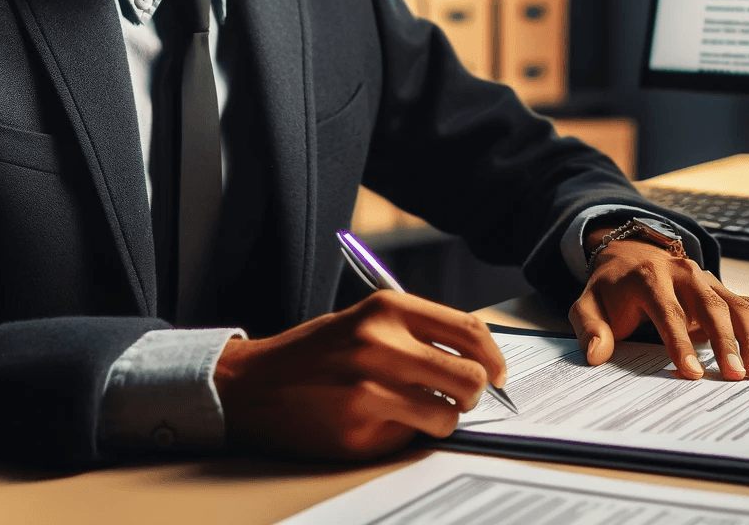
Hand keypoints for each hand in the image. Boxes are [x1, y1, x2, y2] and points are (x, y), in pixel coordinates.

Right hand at [213, 290, 506, 458]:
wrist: (250, 384)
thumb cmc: (315, 353)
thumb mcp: (366, 320)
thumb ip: (419, 332)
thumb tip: (480, 358)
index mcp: (387, 309)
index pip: (470, 331)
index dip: (494, 357)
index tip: (498, 373)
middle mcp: (380, 345)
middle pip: (469, 377)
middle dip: (474, 393)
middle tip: (462, 397)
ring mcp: (368, 390)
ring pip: (447, 415)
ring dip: (442, 418)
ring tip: (418, 411)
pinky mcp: (357, 430)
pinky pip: (409, 439)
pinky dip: (403, 434)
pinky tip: (376, 422)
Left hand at [569, 231, 748, 381]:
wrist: (631, 255)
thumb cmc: (612, 289)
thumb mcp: (588, 305)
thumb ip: (591, 329)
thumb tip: (596, 355)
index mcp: (648, 277)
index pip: (668, 312)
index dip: (680, 344)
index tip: (693, 374)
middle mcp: (684, 273)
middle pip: (711, 308)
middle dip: (726, 343)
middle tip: (736, 377)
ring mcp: (708, 280)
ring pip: (739, 305)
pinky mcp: (724, 289)